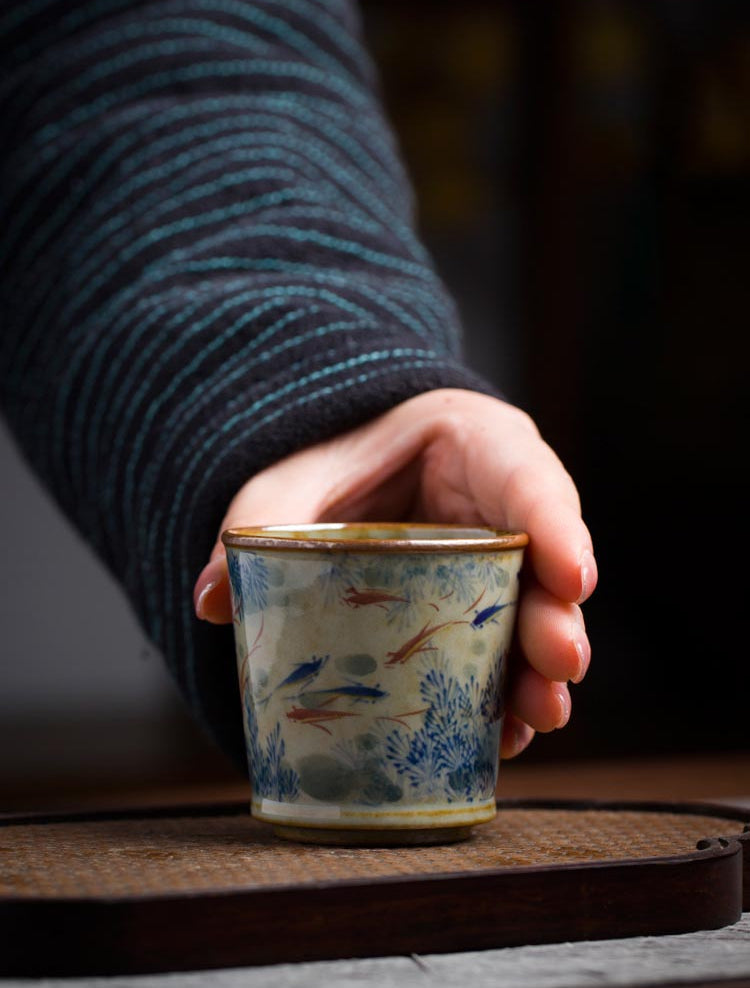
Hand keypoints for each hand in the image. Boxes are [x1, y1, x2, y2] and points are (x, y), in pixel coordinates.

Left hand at [193, 388, 596, 758]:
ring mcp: (498, 557)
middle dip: (556, 618)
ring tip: (538, 719)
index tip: (572, 577)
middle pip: (546, 560)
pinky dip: (503, 689)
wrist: (348, 464)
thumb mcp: (292, 476)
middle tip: (558, 668)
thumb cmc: (335, 452)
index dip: (558, 526)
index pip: (529, 477)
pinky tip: (502, 733)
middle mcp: (501, 504)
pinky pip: (502, 644)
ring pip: (535, 613)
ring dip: (538, 670)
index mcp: (474, 444)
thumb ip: (258, 521)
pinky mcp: (480, 602)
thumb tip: (209, 601)